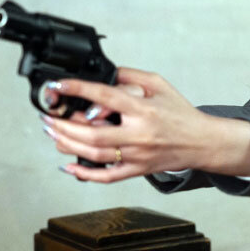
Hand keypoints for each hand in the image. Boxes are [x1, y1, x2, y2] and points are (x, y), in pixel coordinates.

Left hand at [40, 67, 249, 182]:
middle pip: (93, 134)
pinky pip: (107, 177)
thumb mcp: (159, 85)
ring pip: (95, 155)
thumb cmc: (180, 113)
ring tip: (53, 135)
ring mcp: (136, 155)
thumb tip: (105, 73)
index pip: (106, 97)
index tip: (60, 86)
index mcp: (143, 110)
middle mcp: (138, 134)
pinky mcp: (137, 170)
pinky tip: (68, 167)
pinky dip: (85, 174)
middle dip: (64, 126)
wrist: (201, 141)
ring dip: (68, 145)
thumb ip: (130, 76)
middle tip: (47, 118)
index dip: (79, 89)